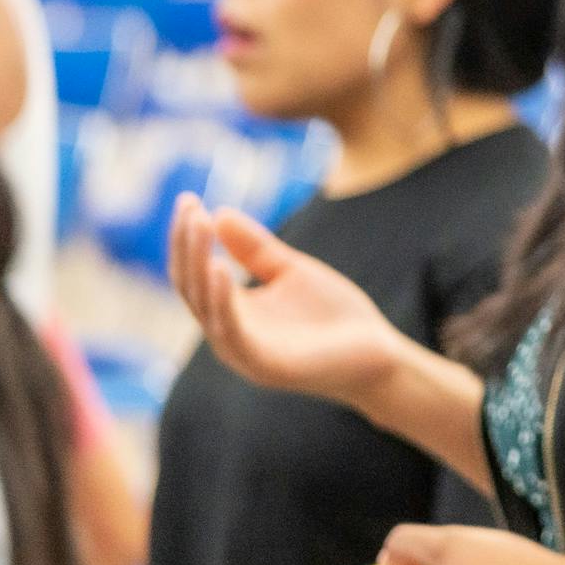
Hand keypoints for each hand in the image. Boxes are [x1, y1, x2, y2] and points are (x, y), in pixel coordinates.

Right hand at [169, 194, 408, 408]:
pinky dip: (221, 300)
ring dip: (199, 263)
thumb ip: (256, 249)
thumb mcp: (290, 271)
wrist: (377, 355)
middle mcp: (228, 334)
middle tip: (190, 206)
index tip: (187, 198)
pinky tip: (220, 268)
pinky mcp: (264, 366)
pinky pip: (232, 332)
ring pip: (205, 307)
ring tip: (200, 225)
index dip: (187, 238)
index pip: (195, 273)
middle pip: (191, 287)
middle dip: (188, 245)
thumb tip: (220, 212)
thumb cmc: (332, 316)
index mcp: (231, 312)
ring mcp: (243, 352)